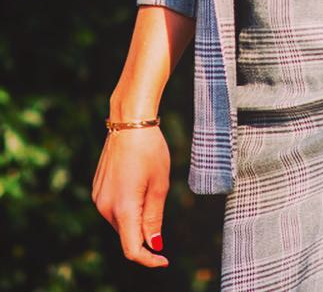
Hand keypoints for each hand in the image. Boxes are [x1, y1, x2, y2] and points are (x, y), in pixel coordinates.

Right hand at [91, 127, 170, 267]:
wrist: (129, 122)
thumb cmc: (150, 150)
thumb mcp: (160, 185)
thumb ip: (154, 218)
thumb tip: (153, 245)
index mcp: (123, 208)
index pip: (132, 248)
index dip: (148, 259)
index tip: (164, 260)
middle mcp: (105, 207)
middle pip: (127, 233)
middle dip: (144, 230)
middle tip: (159, 199)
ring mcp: (98, 197)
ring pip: (120, 220)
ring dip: (135, 215)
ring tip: (148, 184)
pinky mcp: (97, 189)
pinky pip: (113, 206)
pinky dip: (127, 204)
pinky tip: (136, 180)